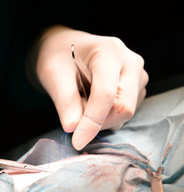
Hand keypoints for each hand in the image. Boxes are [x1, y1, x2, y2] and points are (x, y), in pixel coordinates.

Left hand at [36, 26, 147, 149]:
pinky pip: (123, 114)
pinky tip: (91, 101)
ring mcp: (138, 76)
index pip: (106, 94)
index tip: (77, 141)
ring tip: (81, 100)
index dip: (92, 121)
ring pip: (123, 114)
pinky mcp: (137, 89)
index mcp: (109, 51)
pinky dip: (104, 116)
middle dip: (97, 122)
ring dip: (99, 119)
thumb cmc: (58, 58)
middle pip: (123, 107)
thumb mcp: (52, 75)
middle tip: (73, 119)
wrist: (66, 49)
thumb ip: (64, 101)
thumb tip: (73, 127)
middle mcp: (130, 62)